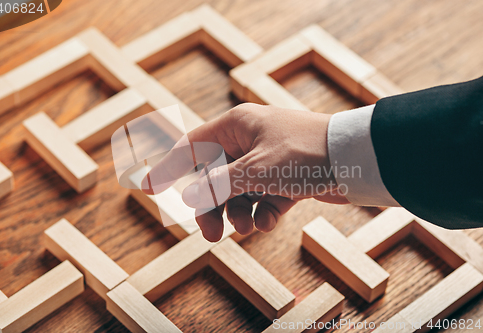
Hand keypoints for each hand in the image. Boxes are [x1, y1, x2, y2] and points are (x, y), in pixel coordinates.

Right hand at [142, 103, 348, 241]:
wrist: (357, 160)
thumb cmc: (305, 153)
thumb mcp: (255, 170)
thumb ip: (219, 183)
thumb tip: (189, 193)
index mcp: (237, 126)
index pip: (192, 146)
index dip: (168, 167)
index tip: (147, 188)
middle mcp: (250, 140)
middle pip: (215, 176)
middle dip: (212, 206)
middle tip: (210, 235)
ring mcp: (268, 159)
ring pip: (239, 191)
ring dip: (240, 212)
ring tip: (249, 228)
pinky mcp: (287, 177)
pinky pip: (263, 198)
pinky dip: (263, 212)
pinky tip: (269, 222)